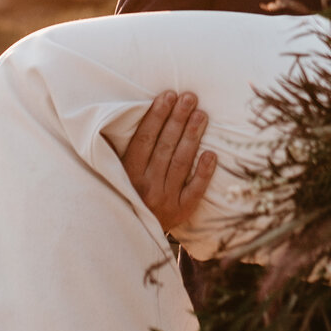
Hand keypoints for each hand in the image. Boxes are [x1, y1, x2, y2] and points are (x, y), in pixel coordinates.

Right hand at [111, 90, 215, 234]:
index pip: (144, 139)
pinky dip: (203, 172)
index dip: (157, 116)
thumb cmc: (128, 194)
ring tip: (201, 115)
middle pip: (164, 147)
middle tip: (190, 97)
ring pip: (181, 163)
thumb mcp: (118, 174)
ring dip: (192, 137)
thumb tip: (124, 114)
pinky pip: (195, 190)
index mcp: (127, 174)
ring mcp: (164, 199)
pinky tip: (212, 153)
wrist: (133, 235)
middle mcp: (145, 186)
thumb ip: (123, 150)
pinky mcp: (181, 211)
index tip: (168, 95)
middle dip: (178, 119)